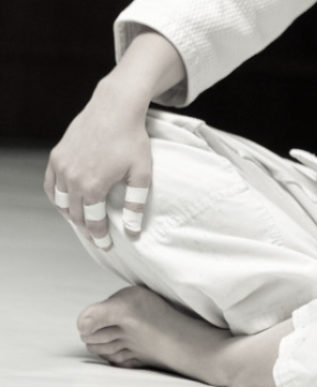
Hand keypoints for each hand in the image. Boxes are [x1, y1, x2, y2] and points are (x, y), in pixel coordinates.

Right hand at [44, 76, 151, 248]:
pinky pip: (50, 184)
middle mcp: (72, 178)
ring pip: (60, 201)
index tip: (106, 246)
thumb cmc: (132, 140)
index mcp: (93, 185)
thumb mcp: (142, 173)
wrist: (115, 108)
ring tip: (83, 221)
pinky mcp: (57, 155)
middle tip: (96, 237)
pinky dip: (57, 197)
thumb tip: (133, 230)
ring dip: (70, 214)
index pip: (92, 220)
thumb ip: (136, 204)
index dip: (99, 236)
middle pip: (75, 214)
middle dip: (86, 228)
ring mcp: (61, 166)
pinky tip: (67, 202)